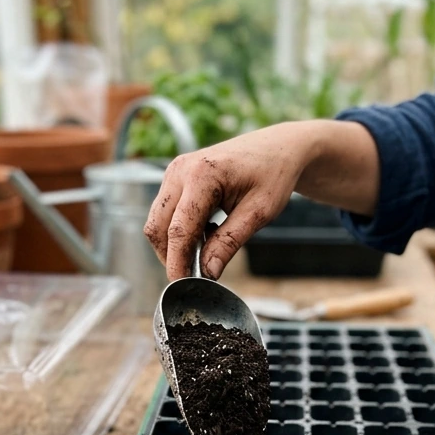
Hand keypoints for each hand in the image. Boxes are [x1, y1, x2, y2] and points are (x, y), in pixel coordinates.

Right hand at [143, 120, 379, 279]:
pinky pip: (165, 212)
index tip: (181, 286)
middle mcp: (180, 170)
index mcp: (202, 175)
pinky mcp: (176, 176)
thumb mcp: (259, 213)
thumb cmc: (273, 175)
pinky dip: (177, 231)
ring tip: (205, 252)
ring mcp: (174, 171)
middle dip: (170, 256)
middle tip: (193, 277)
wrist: (278, 147)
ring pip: (157, 221)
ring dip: (173, 244)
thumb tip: (207, 272)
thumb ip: (230, 242)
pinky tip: (205, 235)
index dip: (177, 262)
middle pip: (157, 227)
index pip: (178, 230)